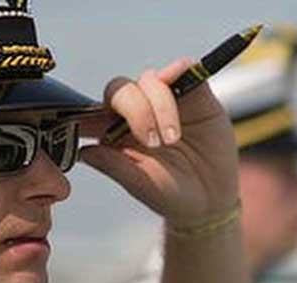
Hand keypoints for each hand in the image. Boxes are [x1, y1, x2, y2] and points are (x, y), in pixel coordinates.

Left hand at [80, 58, 238, 227]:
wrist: (213, 198)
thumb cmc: (170, 194)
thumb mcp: (142, 185)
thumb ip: (115, 166)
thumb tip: (83, 151)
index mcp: (114, 133)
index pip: (94, 111)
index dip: (92, 113)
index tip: (104, 131)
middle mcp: (135, 111)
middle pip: (120, 90)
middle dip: (135, 111)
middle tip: (153, 142)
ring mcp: (164, 99)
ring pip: (149, 80)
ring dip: (160, 106)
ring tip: (173, 137)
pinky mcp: (193, 91)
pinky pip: (183, 69)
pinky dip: (180, 69)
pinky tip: (182, 82)